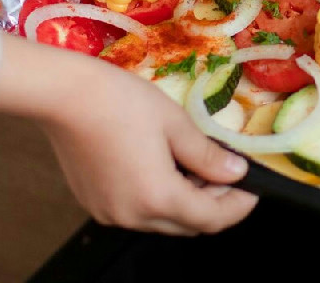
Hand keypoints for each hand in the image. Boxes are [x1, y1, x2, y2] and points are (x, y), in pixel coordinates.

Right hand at [0, 36, 258, 234]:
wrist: (65, 95)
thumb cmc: (121, 102)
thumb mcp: (175, 123)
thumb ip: (207, 155)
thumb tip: (235, 173)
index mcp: (157, 198)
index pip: (212, 218)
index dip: (239, 205)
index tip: (253, 188)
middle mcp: (132, 216)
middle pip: (187, 225)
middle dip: (214, 204)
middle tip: (228, 173)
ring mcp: (109, 213)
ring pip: (162, 221)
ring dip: (186, 202)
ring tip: (196, 165)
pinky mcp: (94, 203)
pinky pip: (137, 211)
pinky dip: (158, 198)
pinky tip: (163, 167)